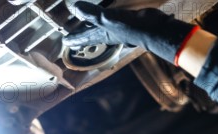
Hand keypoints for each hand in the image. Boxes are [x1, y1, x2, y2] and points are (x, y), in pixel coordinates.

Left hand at [63, 2, 196, 64]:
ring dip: (93, 26)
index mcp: (100, 35)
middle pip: (90, 35)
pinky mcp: (125, 20)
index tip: (65, 41)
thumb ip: (90, 13)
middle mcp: (107, 33)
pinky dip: (107, 17)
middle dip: (82, 36)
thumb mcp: (106, 19)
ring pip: (101, 27)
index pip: (83, 38)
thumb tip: (74, 8)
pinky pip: (112, 18)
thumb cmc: (129, 27)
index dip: (73, 39)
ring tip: (87, 24)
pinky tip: (108, 14)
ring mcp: (117, 28)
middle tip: (74, 36)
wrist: (152, 28)